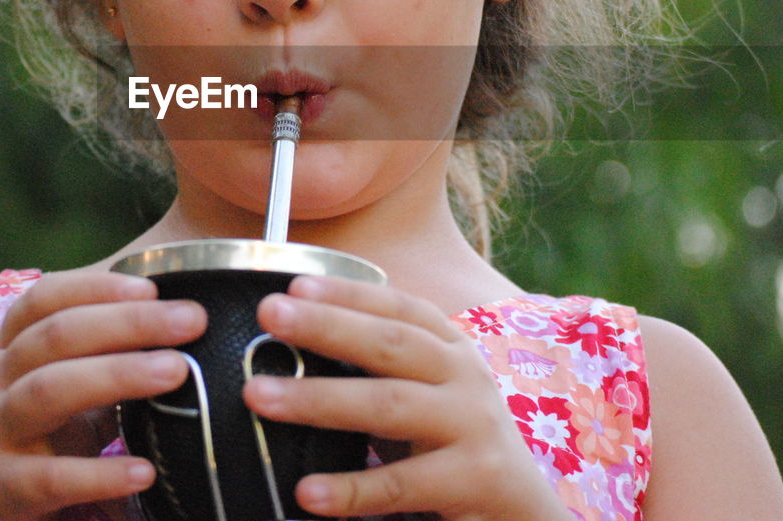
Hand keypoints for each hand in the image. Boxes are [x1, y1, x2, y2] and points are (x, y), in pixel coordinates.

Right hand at [0, 270, 206, 520]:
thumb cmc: (27, 445)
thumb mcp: (56, 393)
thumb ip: (102, 362)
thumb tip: (181, 336)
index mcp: (9, 353)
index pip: (42, 300)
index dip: (95, 287)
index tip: (153, 285)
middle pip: (55, 335)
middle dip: (127, 321)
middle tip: (192, 320)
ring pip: (47, 391)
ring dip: (116, 375)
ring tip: (177, 372)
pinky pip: (48, 479)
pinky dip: (98, 475)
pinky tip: (144, 471)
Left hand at [242, 276, 567, 520]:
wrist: (522, 508)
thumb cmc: (454, 443)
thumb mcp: (427, 392)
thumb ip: (379, 367)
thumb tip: (289, 344)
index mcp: (451, 349)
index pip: (399, 307)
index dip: (347, 292)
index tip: (293, 284)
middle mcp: (466, 377)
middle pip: (391, 343)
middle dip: (326, 326)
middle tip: (269, 315)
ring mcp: (473, 426)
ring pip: (389, 405)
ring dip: (319, 399)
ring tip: (260, 396)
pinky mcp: (474, 479)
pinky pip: (402, 483)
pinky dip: (351, 488)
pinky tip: (308, 492)